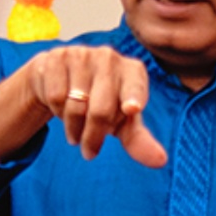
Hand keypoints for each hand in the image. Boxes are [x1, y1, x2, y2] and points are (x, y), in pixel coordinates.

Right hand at [0, 46, 168, 167]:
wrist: (62, 80)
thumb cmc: (101, 102)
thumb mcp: (121, 122)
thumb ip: (139, 140)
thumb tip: (160, 161)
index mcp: (133, 71)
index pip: (135, 86)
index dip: (134, 97)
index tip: (132, 109)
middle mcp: (110, 57)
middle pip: (101, 109)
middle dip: (93, 136)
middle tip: (89, 151)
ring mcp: (82, 54)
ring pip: (75, 105)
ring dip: (73, 127)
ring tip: (75, 129)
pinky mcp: (57, 57)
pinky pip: (55, 96)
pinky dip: (56, 111)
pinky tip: (61, 108)